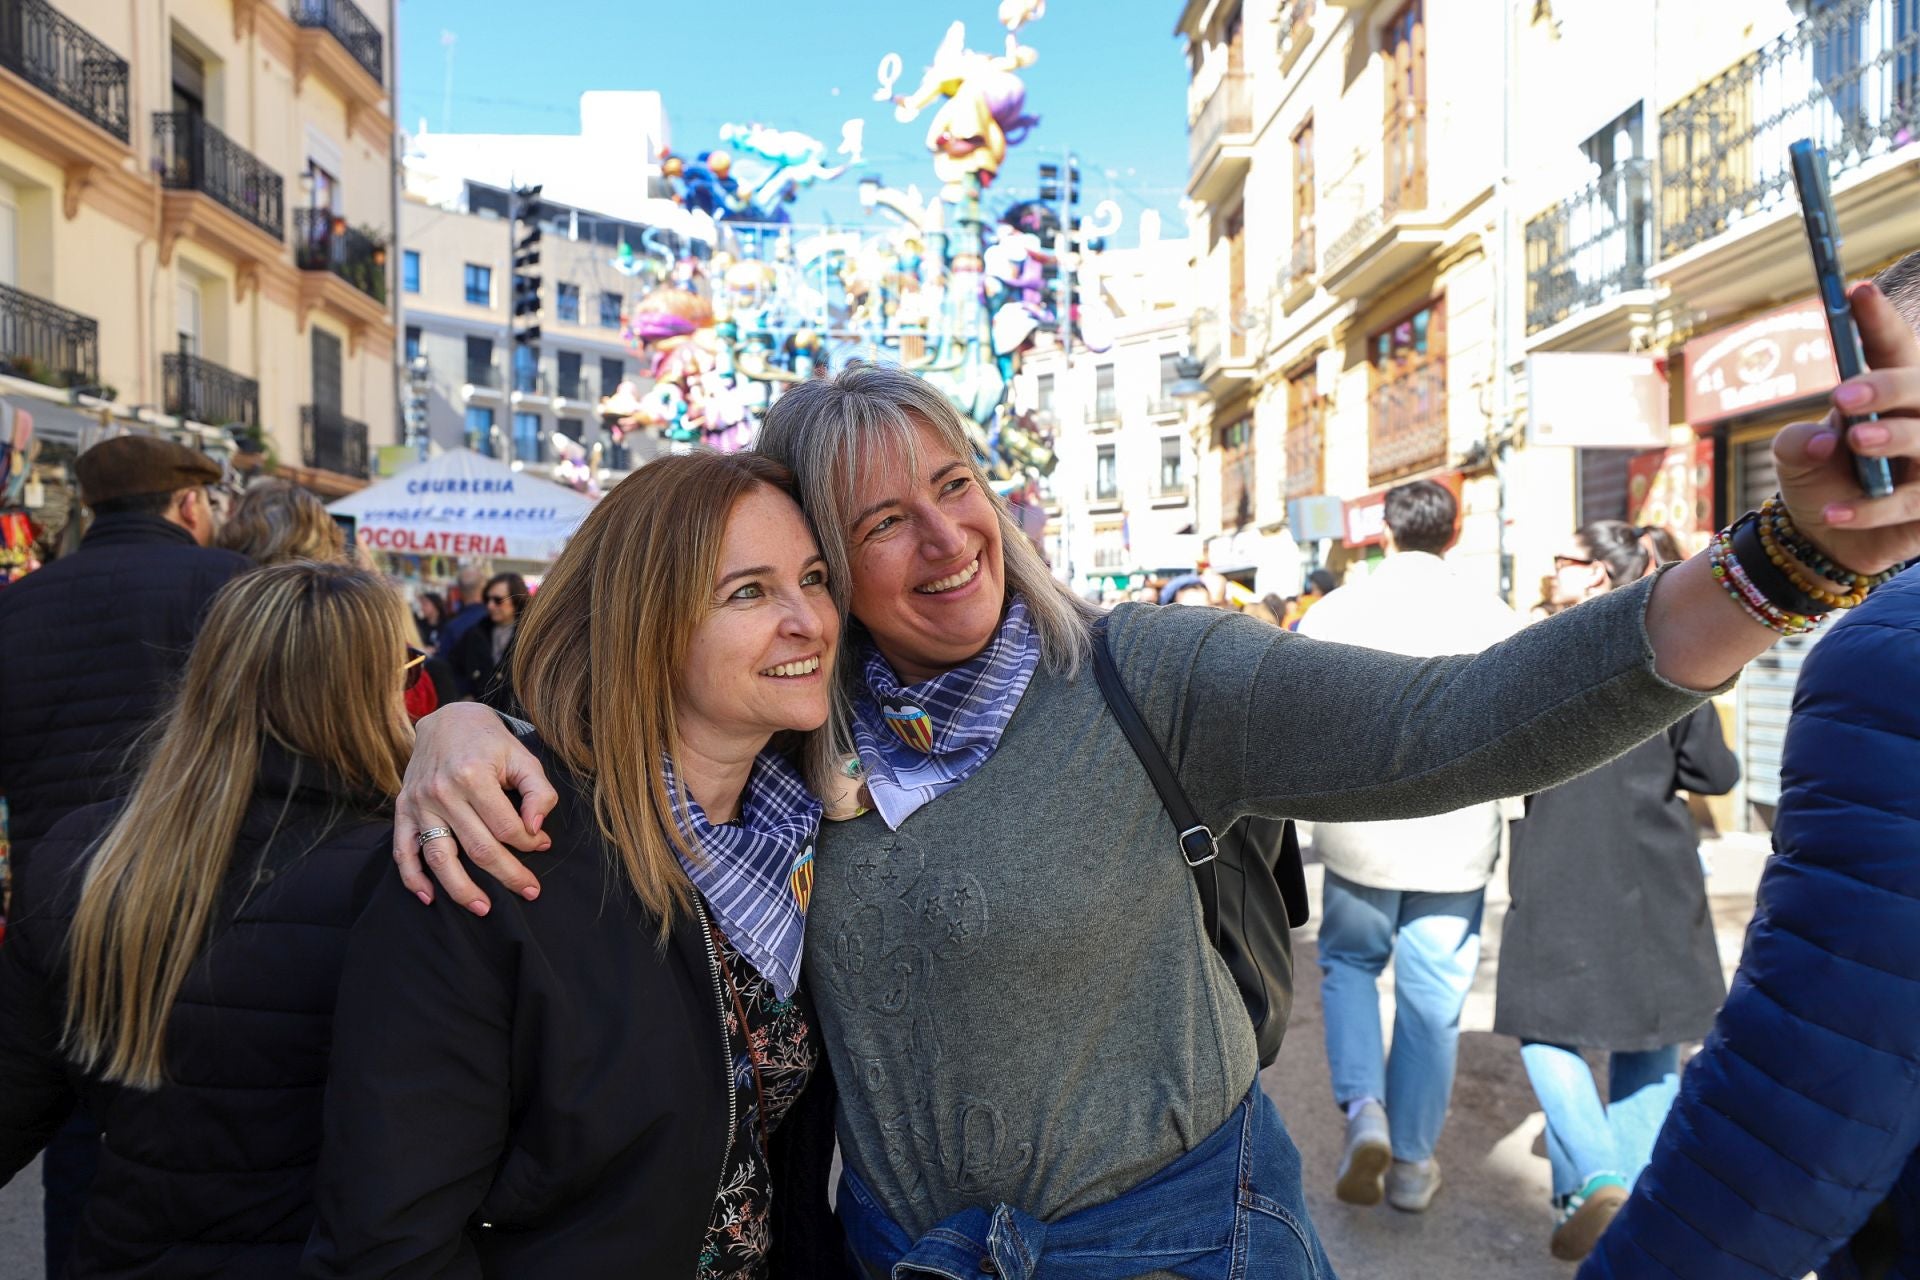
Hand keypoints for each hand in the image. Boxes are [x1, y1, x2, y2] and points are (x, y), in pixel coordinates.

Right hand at [394, 703, 555, 914]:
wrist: (447, 720)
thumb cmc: (490, 742)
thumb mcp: (522, 757)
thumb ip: (539, 791)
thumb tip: (537, 829)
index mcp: (473, 775)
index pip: (506, 826)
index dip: (529, 842)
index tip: (542, 844)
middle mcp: (442, 792)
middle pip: (478, 848)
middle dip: (508, 874)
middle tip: (530, 891)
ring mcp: (418, 803)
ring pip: (439, 857)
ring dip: (461, 889)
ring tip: (483, 908)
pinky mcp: (403, 810)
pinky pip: (403, 850)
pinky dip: (412, 878)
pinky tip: (429, 897)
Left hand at [1775, 281, 1919, 575]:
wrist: (1824, 537)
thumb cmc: (1818, 477)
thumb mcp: (1792, 455)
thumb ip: (1793, 442)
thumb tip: (1822, 440)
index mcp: (1888, 392)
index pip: (1892, 347)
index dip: (1877, 319)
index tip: (1855, 291)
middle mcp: (1919, 419)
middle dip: (1889, 386)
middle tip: (1843, 395)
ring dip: (1894, 437)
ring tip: (1854, 439)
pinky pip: (1911, 504)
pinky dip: (1871, 508)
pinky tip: (1832, 512)